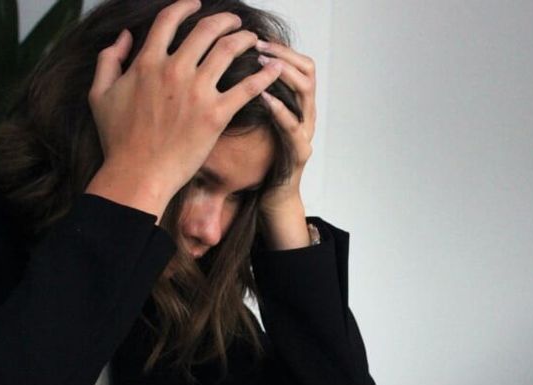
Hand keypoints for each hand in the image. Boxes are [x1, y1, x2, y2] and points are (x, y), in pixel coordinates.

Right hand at [85, 0, 282, 219]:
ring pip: (229, 50)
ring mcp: (197, 92)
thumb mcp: (99, 94)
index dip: (185, 6)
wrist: (137, 174)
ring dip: (245, 39)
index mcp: (147, 62)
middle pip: (206, 29)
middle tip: (234, 22)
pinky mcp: (216, 115)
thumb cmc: (118, 139)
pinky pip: (247, 88)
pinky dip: (265, 75)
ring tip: (253, 39)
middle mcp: (174, 70)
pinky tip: (275, 68)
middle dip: (225, 20)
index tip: (196, 5)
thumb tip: (124, 37)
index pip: (170, 19)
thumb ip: (109, 59)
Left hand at [255, 40, 316, 249]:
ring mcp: (306, 132)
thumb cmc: (259, 159)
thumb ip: (249, 97)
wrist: (271, 198)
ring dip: (284, 74)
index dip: (281, 48)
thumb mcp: (254, 121)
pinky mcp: (300, 152)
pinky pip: (293, 126)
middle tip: (259, 46)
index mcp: (296, 104)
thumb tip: (224, 69)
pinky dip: (279, 109)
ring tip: (262, 65)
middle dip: (283, 54)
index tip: (257, 38)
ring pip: (306, 92)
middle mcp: (306, 114)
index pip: (299, 63)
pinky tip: (263, 97)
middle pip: (307, 71)